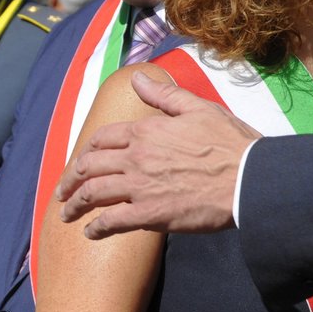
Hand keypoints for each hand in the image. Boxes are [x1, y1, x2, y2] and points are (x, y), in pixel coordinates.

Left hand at [56, 72, 259, 238]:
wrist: (249, 178)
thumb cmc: (231, 143)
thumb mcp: (199, 108)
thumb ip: (164, 95)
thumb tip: (137, 78)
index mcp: (147, 131)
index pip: (103, 139)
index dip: (88, 151)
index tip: (81, 162)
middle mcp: (137, 157)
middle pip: (89, 167)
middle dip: (70, 180)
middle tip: (63, 192)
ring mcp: (140, 187)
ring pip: (93, 194)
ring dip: (75, 205)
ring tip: (67, 214)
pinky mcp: (149, 214)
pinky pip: (111, 222)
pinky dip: (96, 228)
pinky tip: (91, 233)